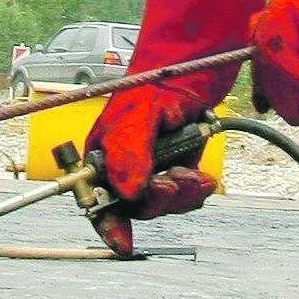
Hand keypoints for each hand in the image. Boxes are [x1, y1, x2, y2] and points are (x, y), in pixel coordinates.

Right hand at [85, 0, 262, 254]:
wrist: (203, 56)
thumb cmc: (162, 75)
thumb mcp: (141, 111)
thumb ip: (129, 149)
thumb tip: (128, 192)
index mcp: (102, 148)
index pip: (94, 196)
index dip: (106, 222)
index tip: (123, 242)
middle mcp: (123, 159)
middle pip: (133, 206)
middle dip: (157, 201)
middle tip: (175, 182)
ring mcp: (151, 162)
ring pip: (162, 202)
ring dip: (181, 194)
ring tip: (194, 173)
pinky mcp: (178, 161)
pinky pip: (183, 192)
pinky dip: (195, 189)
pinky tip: (204, 175)